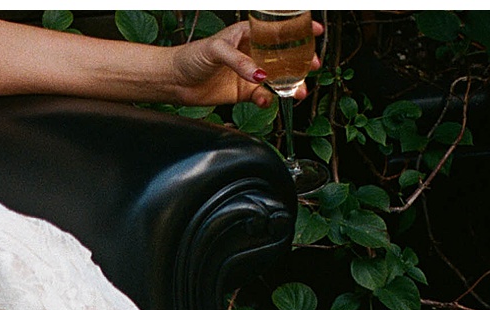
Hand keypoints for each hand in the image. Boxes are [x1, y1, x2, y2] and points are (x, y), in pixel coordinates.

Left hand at [168, 19, 322, 108]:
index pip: (276, 28)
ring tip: (299, 90)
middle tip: (313, 65)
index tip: (314, 30)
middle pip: (282, 54)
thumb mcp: (217, 51)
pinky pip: (261, 95)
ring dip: (289, 84)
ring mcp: (248, 72)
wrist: (175, 81)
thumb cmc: (191, 57)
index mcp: (247, 34)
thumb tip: (260, 74)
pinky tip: (268, 100)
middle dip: (300, 60)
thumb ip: (240, 62)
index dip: (296, 28)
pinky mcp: (242, 92)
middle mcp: (251, 52)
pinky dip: (267, 99)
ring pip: (276, 77)